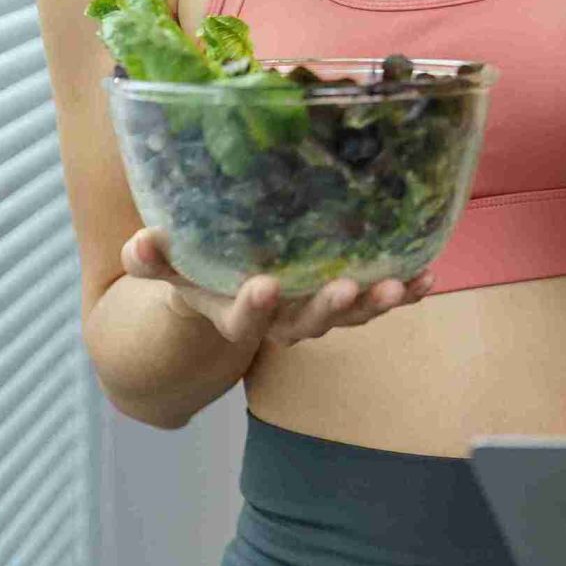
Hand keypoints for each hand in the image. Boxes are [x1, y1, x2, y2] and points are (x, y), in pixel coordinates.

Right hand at [121, 228, 432, 346]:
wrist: (227, 296)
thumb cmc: (198, 273)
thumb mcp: (170, 269)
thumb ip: (152, 260)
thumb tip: (139, 241)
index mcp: (236, 313)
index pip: (243, 320)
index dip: (253, 309)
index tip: (262, 286)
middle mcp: (280, 321)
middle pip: (307, 324)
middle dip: (328, 308)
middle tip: (348, 289)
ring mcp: (316, 312)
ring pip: (348, 316)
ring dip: (375, 304)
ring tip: (399, 285)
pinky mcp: (346, 300)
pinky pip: (377, 301)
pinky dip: (402, 293)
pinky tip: (426, 277)